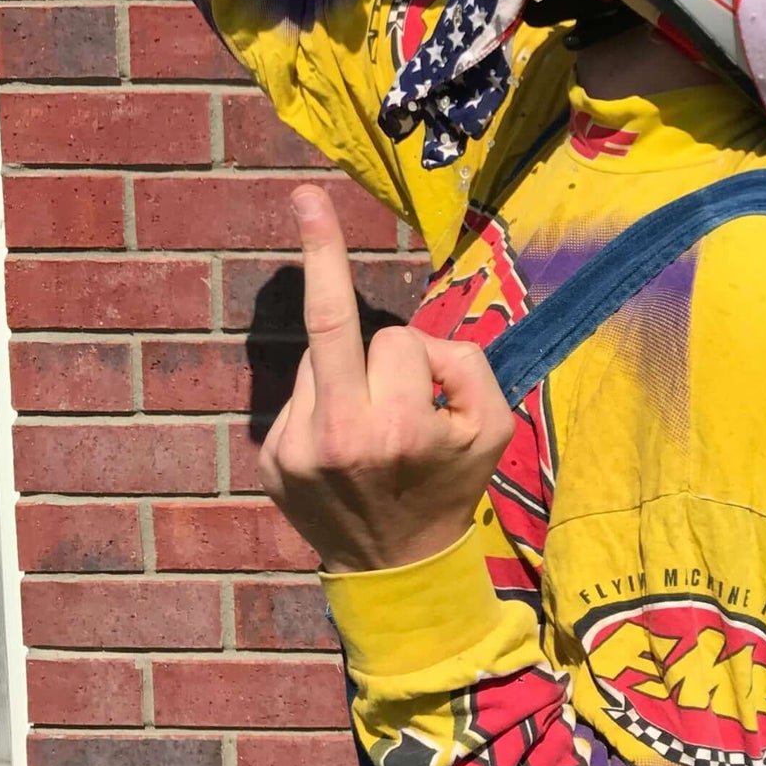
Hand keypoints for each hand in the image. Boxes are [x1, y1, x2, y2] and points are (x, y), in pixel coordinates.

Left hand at [259, 186, 514, 574]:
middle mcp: (336, 435)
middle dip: (321, 252)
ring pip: (319, 359)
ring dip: (345, 370)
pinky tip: (343, 444)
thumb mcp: (494, 430)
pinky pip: (299, 395)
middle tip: (305, 195)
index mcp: (395, 427)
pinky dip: (323, 400)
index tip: (419, 356)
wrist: (396, 569)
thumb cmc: (451, 490)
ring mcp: (294, 449)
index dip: (425, 357)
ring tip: (371, 426)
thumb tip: (418, 343)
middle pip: (330, 322)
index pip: (399, 339)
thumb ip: (468, 368)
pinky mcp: (270, 459)